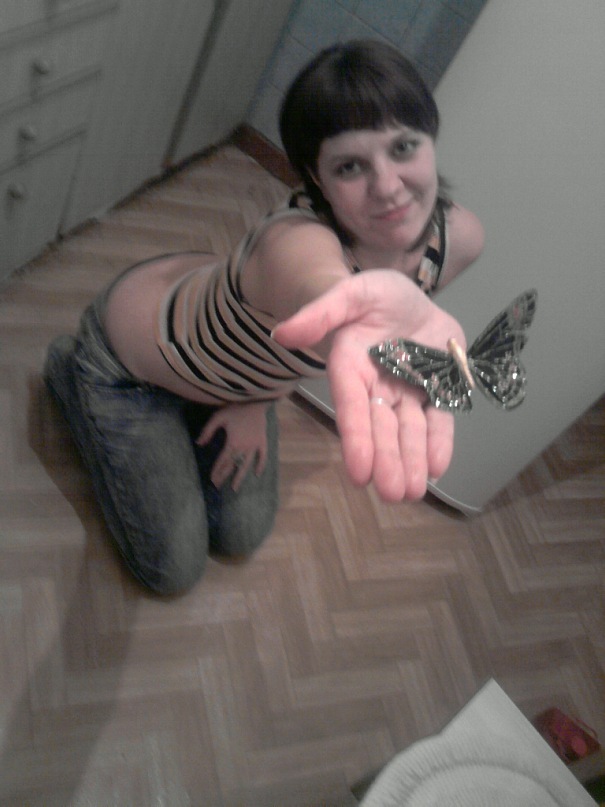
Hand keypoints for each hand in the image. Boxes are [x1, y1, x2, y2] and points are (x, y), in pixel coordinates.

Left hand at [195, 402, 268, 490]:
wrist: (255, 400)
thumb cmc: (235, 408)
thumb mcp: (217, 417)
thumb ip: (207, 431)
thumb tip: (199, 443)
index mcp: (232, 442)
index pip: (222, 461)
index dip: (216, 470)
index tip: (211, 480)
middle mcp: (244, 448)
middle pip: (233, 465)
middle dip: (224, 476)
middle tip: (218, 486)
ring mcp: (255, 446)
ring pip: (246, 464)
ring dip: (240, 477)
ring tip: (235, 488)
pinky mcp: (263, 442)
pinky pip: (263, 457)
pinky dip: (260, 465)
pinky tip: (257, 474)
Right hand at [272, 270, 465, 501]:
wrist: (406, 300)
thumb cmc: (373, 296)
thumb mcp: (350, 293)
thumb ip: (320, 313)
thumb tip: (281, 334)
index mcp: (351, 366)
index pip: (351, 406)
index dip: (355, 438)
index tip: (358, 472)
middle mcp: (377, 387)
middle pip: (381, 427)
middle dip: (387, 460)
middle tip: (391, 494)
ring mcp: (408, 392)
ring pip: (409, 430)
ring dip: (411, 460)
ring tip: (413, 492)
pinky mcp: (436, 390)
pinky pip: (439, 419)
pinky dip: (439, 443)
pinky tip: (437, 468)